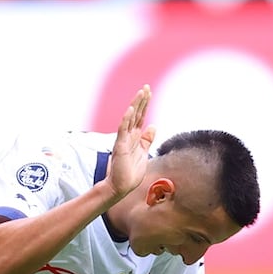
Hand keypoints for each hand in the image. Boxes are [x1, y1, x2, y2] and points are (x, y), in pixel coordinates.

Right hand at [106, 84, 155, 198]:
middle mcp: (128, 136)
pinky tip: (130, 110)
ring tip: (141, 93)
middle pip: (136, 114)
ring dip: (135, 106)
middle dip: (141, 101)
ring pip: (129, 118)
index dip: (145, 104)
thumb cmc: (131, 172)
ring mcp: (123, 140)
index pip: (140, 117)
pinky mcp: (120, 146)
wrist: (121, 186)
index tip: (149, 92)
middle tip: (146, 87)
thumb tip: (153, 126)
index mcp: (135, 137)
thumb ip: (147, 139)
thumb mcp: (144, 152)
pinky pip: (123, 130)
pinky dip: (126, 119)